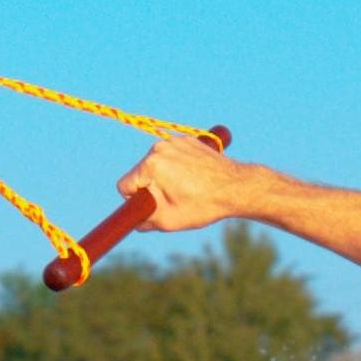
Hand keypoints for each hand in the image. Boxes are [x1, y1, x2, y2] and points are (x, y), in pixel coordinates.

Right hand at [116, 132, 261, 230]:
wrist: (236, 188)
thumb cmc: (203, 205)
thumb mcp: (168, 221)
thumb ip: (143, 221)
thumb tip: (133, 221)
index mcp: (151, 165)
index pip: (124, 186)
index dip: (135, 201)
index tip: (154, 206)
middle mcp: (159, 147)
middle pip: (139, 173)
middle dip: (151, 188)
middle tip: (174, 199)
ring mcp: (174, 141)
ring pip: (154, 164)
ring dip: (163, 177)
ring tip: (186, 189)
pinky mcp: (186, 139)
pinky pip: (170, 156)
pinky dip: (176, 167)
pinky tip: (193, 178)